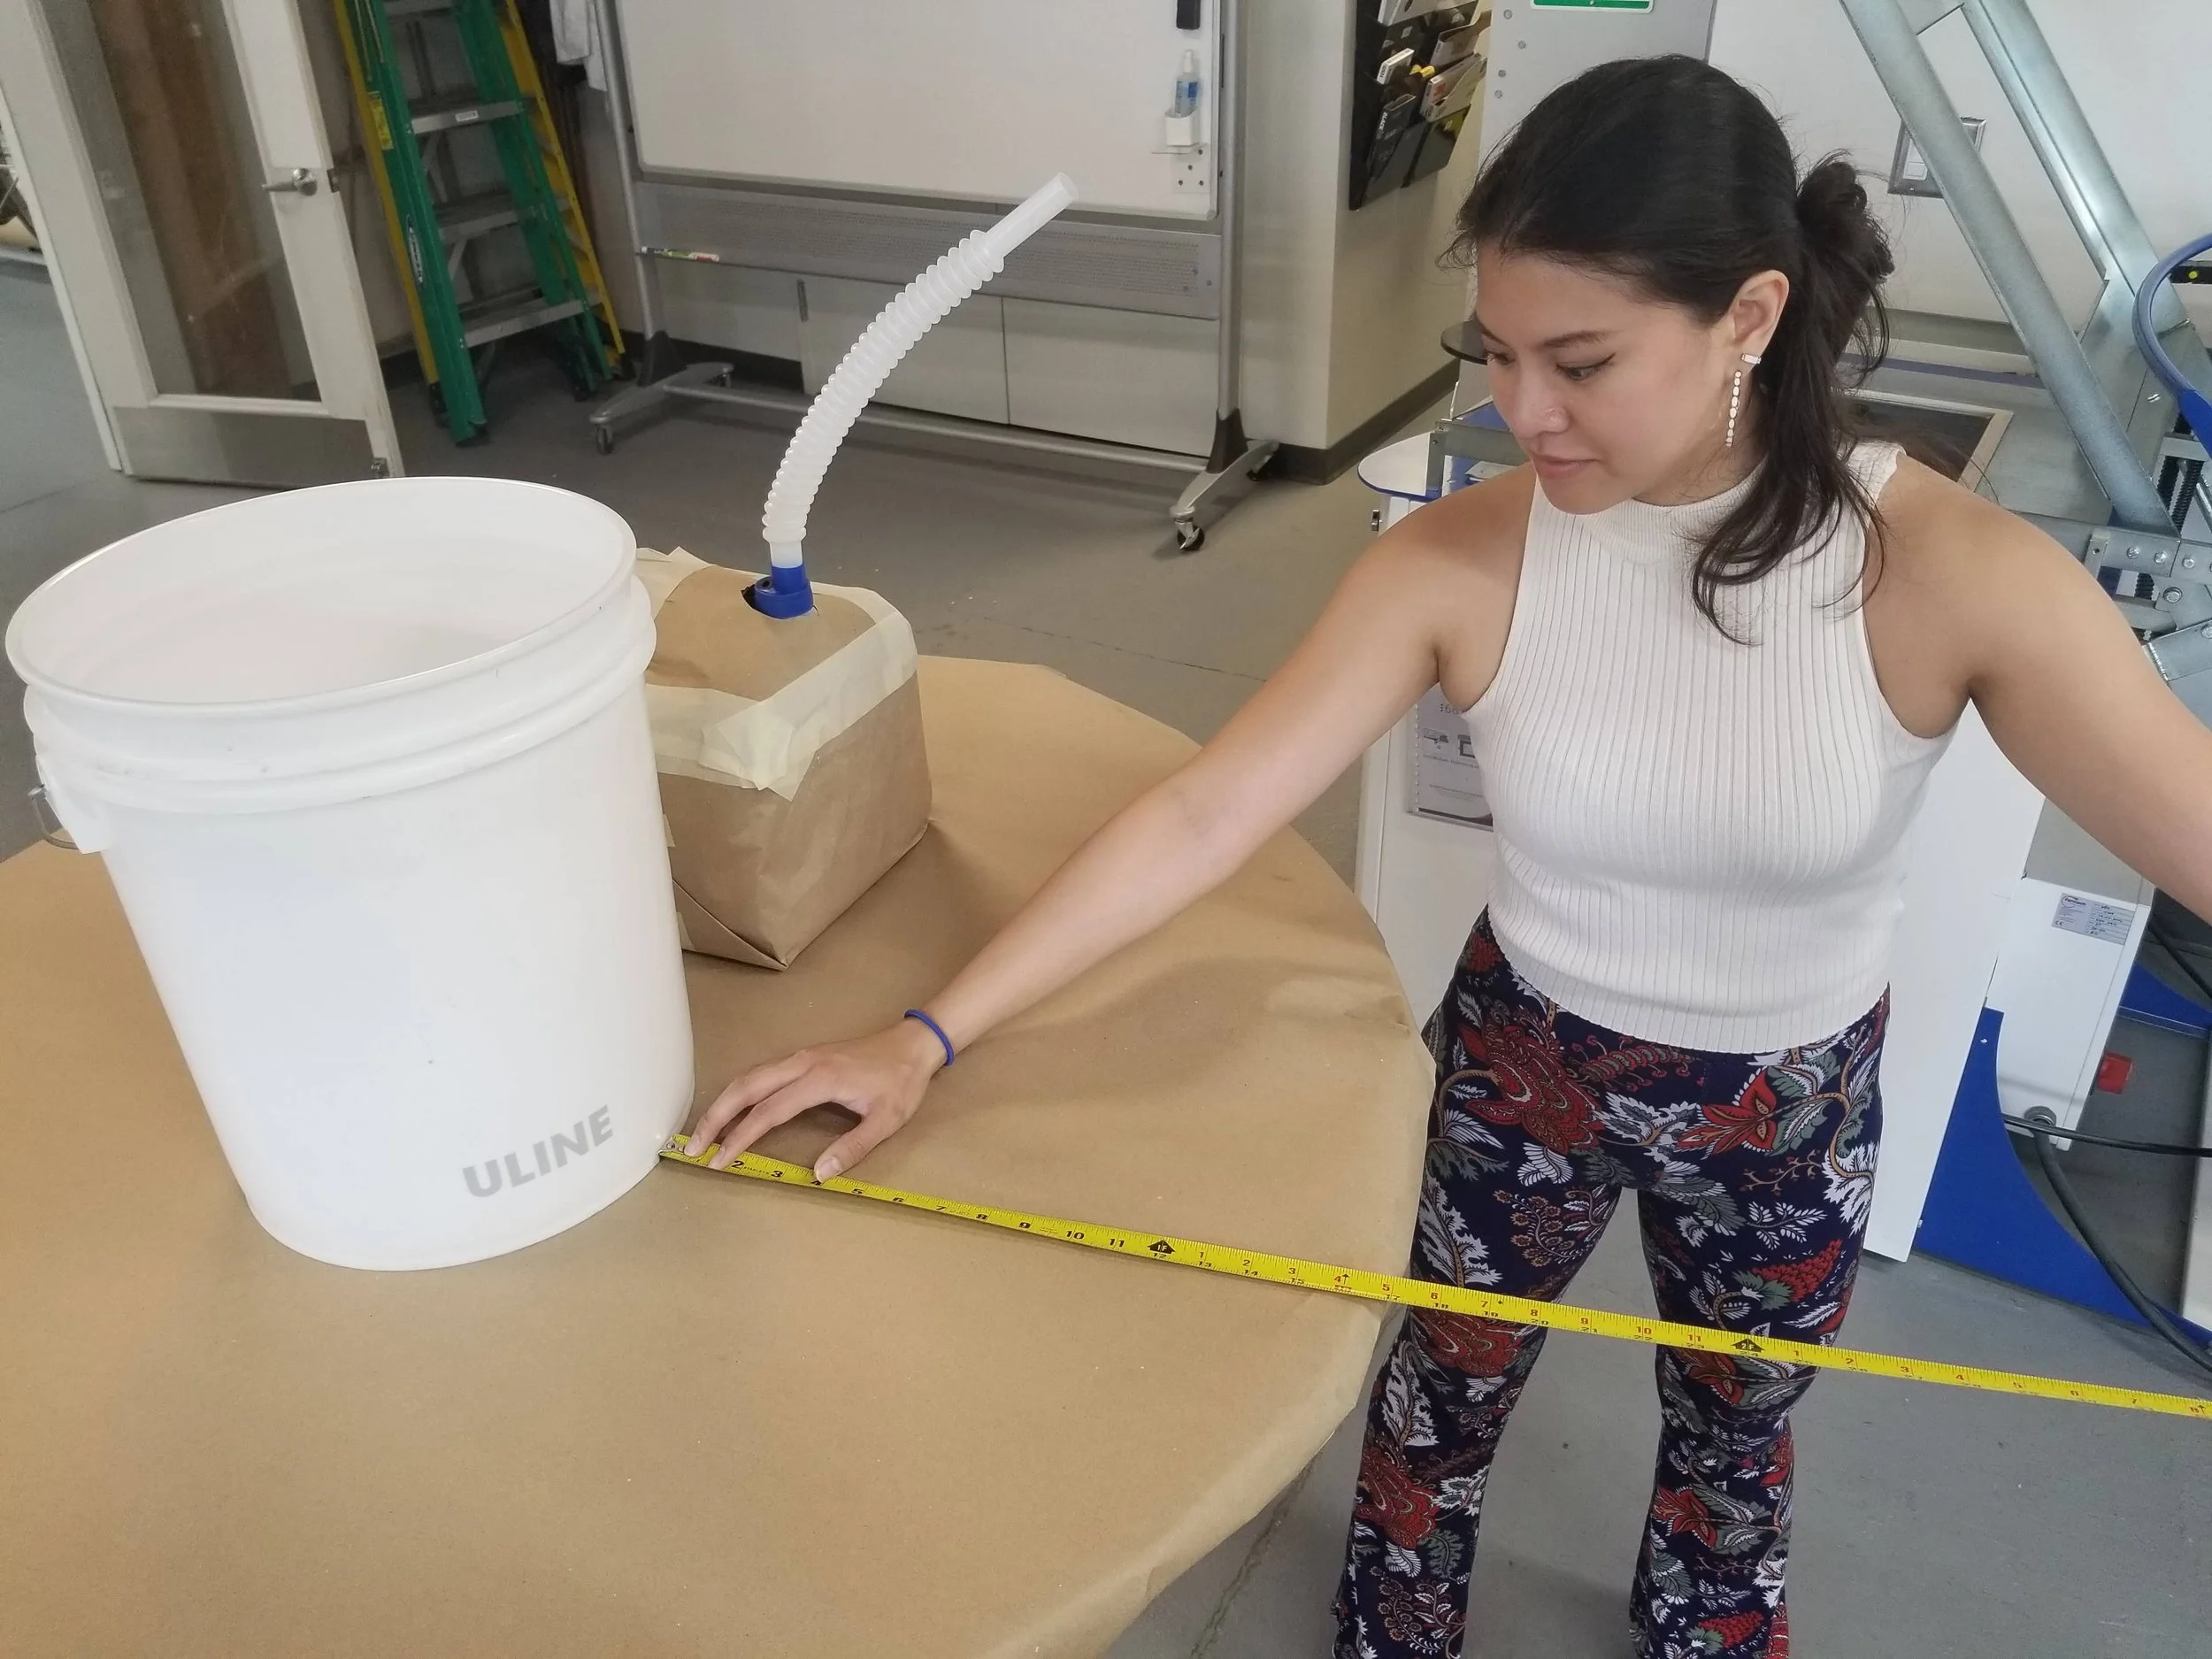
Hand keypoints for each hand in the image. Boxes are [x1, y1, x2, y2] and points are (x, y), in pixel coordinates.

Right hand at [683, 1019, 947, 1180]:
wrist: (913, 1044)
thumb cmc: (901, 1082)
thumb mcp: (887, 1120)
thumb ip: (853, 1147)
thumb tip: (819, 1173)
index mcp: (820, 1079)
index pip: (768, 1111)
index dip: (740, 1137)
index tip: (720, 1161)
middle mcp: (802, 1063)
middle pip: (745, 1087)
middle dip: (715, 1117)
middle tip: (694, 1147)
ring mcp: (800, 1057)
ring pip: (749, 1076)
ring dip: (723, 1103)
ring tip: (704, 1132)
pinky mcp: (803, 1057)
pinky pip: (761, 1073)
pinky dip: (739, 1092)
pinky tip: (732, 1109)